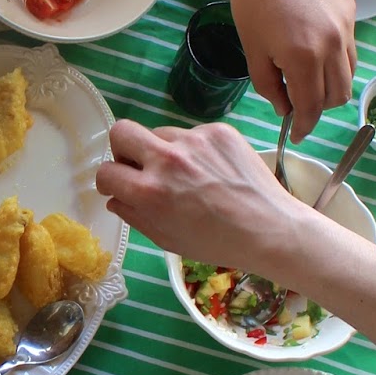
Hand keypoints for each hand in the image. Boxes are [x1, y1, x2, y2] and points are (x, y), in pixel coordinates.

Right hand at [97, 118, 311, 274]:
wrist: (269, 228)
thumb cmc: (216, 243)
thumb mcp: (166, 239)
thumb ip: (134, 216)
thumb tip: (115, 198)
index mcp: (150, 192)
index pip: (106, 172)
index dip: (108, 182)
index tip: (118, 187)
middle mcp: (167, 159)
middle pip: (121, 131)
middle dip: (122, 149)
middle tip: (138, 166)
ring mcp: (194, 140)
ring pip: (160, 133)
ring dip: (163, 151)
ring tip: (187, 175)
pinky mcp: (218, 130)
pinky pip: (191, 134)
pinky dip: (194, 150)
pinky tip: (211, 170)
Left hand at [224, 0, 355, 137]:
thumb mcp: (252, 50)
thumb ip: (269, 86)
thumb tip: (284, 107)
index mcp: (304, 58)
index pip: (312, 106)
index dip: (304, 126)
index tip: (297, 135)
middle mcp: (332, 44)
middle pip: (338, 96)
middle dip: (318, 108)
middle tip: (298, 105)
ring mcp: (346, 26)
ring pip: (349, 74)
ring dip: (330, 87)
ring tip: (306, 80)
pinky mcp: (351, 11)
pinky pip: (350, 49)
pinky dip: (336, 62)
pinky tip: (314, 54)